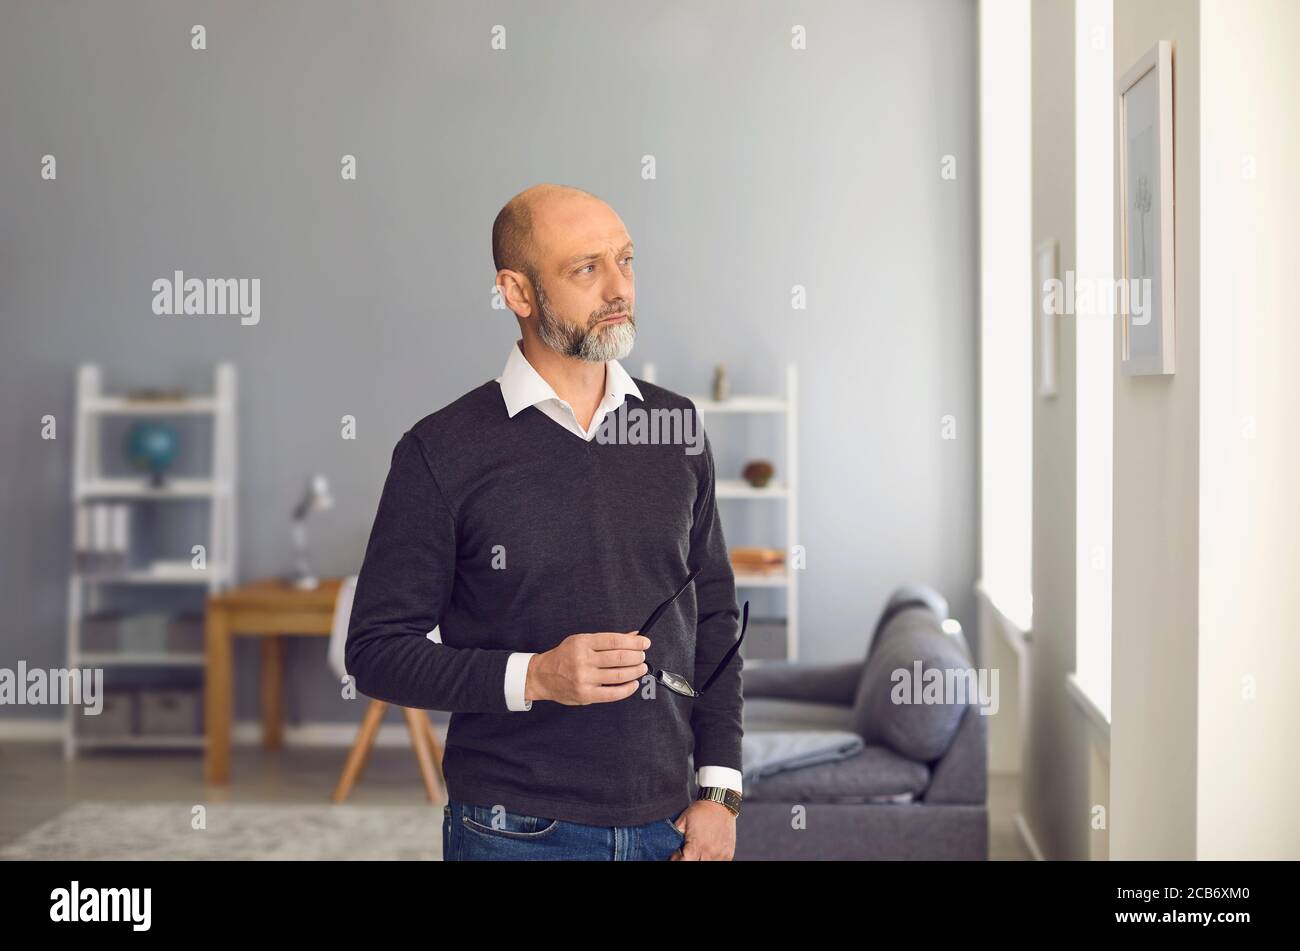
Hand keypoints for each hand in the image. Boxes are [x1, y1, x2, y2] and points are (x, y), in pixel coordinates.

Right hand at [525, 631, 650, 704]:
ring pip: (619, 675)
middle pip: (619, 657)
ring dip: (635, 671)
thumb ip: (607, 640)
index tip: (644, 642)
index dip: (634, 641)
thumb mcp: (581, 641)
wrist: (542, 676)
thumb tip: (633, 635)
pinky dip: (627, 689)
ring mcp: (584, 678)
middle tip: (642, 656)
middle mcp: (583, 660)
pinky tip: (633, 684)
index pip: (614, 640)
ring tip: (641, 668)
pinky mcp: (586, 695)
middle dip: (637, 656)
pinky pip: (612, 694)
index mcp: (582, 643)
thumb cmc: (564, 657)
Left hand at [669, 799, 735, 860]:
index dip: (679, 859)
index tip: (678, 854)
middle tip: (689, 851)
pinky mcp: (728, 854)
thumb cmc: (701, 811)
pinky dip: (713, 859)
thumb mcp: (682, 821)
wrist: (720, 803)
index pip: (684, 862)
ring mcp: (720, 854)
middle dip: (690, 859)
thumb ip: (675, 835)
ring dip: (702, 859)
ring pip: (708, 864)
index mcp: (696, 846)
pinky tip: (709, 853)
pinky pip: (720, 862)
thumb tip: (669, 847)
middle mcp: (709, 852)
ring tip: (699, 851)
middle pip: (697, 864)